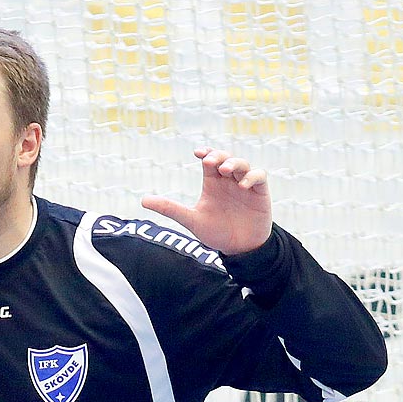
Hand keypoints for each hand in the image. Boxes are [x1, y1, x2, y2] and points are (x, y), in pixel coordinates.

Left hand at [141, 147, 272, 256]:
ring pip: (243, 164)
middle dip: (219, 155)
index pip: (210, 160)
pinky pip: (259, 177)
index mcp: (213, 183)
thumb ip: (170, 209)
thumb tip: (143, 200)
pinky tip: (242, 185)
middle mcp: (229, 180)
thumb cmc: (216, 233)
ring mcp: (245, 185)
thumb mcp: (192, 220)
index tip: (198, 153)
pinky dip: (252, 177)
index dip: (206, 153)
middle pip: (226, 157)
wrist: (239, 249)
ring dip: (234, 164)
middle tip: (210, 162)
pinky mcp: (260, 192)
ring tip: (225, 171)